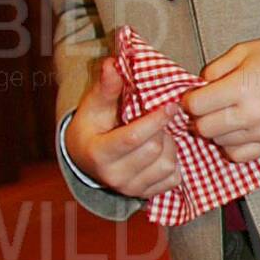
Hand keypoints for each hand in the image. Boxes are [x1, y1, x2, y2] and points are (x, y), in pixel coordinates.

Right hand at [66, 54, 178, 196]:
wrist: (85, 159)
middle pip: (154, 149)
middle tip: (159, 119)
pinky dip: (174, 163)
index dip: (155, 120)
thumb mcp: (94, 106)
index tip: (171, 105)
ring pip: (167, 165)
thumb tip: (112, 64)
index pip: (133, 137)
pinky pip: (174, 179)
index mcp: (98, 153)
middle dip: (162, 130)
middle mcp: (113, 176)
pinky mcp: (145, 195)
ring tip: (160, 135)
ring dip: (171, 146)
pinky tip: (163, 151)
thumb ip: (106, 87)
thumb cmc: (92, 127)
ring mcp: (130, 190)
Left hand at [182, 37, 259, 161]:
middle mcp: (251, 114)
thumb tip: (198, 88)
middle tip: (208, 107)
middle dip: (200, 117)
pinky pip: (239, 155)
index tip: (196, 96)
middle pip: (204, 128)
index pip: (196, 106)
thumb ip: (215, 69)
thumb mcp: (242, 51)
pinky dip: (232, 146)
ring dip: (216, 131)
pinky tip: (236, 132)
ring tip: (226, 116)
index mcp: (241, 88)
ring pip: (220, 142)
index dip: (190, 100)